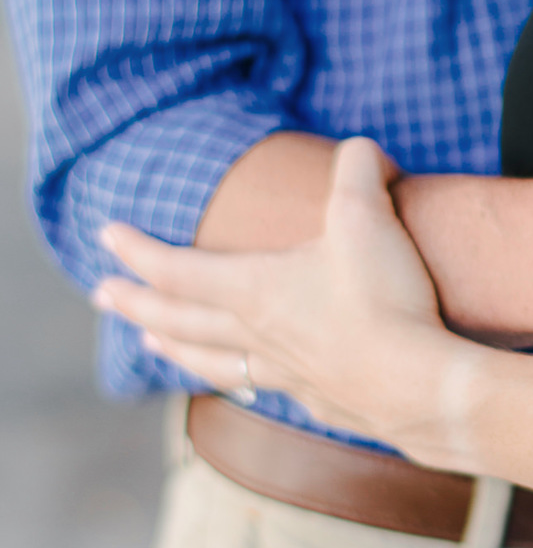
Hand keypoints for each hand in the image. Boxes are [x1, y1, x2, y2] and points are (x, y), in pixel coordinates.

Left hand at [91, 140, 470, 459]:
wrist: (417, 383)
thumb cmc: (383, 300)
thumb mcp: (368, 217)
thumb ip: (359, 170)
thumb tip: (362, 148)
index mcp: (254, 289)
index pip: (176, 268)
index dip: (137, 250)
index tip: (106, 235)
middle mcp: (255, 334)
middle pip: (178, 319)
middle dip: (135, 303)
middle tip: (100, 295)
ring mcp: (283, 373)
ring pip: (210, 360)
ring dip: (173, 347)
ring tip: (149, 343)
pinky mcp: (318, 399)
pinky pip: (261, 389)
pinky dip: (239, 382)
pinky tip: (244, 384)